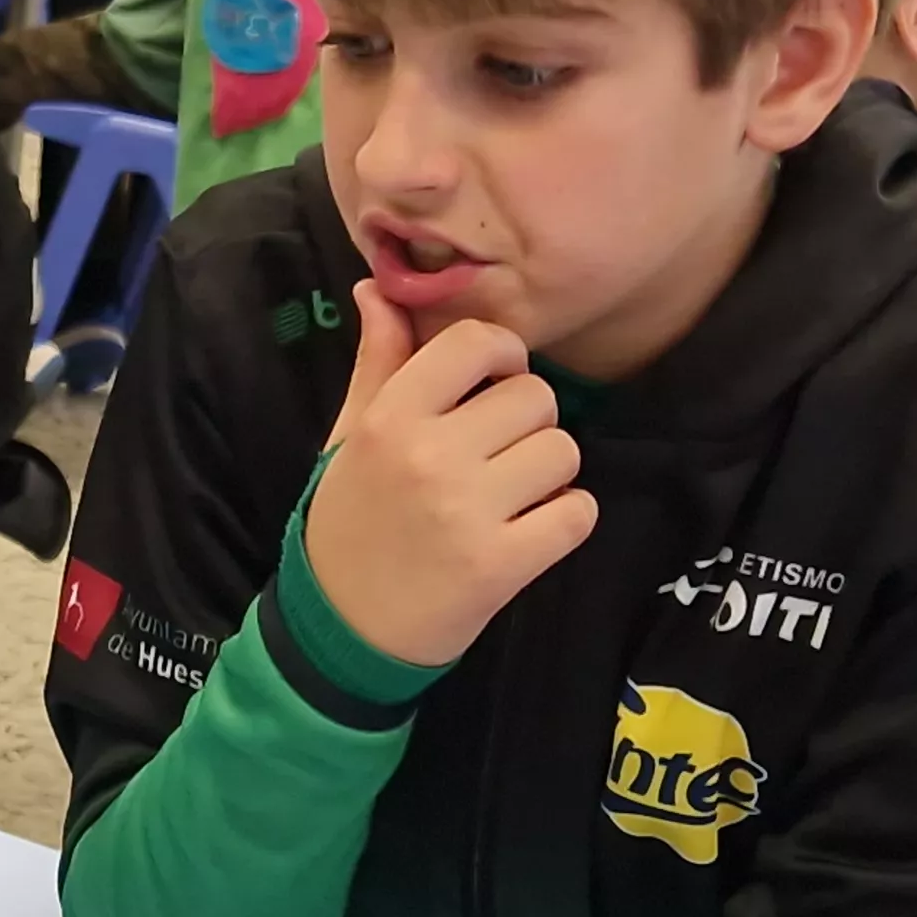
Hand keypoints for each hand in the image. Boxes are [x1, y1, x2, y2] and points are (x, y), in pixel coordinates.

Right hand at [296, 276, 594, 667]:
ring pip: (563, 453)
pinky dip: (564, 521)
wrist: (339, 629)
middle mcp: (430, 456)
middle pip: (535, 398)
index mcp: (390, 417)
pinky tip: (527, 532)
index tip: (492, 387)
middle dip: (527, 424)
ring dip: (548, 474)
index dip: (503, 357)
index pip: (478, 342)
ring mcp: (468, 512)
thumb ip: (377, 362)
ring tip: (509, 498)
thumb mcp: (350, 439)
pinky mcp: (501, 565)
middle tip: (496, 457)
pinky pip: (578, 513)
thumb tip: (378, 287)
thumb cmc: (348, 523)